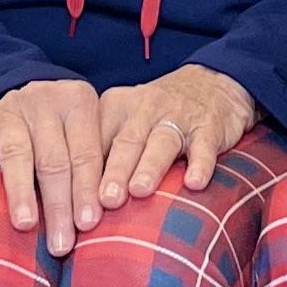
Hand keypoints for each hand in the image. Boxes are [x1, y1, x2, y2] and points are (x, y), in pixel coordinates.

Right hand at [0, 77, 106, 251]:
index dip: (86, 190)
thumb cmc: (67, 128)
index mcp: (78, 102)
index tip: (88, 224)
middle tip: (61, 243)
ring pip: (17, 155)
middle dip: (58, 205)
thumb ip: (97, 166)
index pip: (84, 154)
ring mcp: (12, 112)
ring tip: (26, 224)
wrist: (30, 96)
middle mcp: (45, 102)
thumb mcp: (88, 130)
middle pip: (53, 160)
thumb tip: (105, 219)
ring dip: (21, 192)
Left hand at [93, 63, 257, 207]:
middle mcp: (144, 110)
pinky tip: (194, 183)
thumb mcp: (125, 122)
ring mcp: (178, 117)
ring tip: (139, 190)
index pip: (96, 141)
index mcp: (116, 108)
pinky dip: (200, 164)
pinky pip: (204, 146)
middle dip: (116, 171)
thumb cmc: (156, 115)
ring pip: (162, 142)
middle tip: (107, 199)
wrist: (208, 83)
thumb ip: (104, 155)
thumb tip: (78, 203)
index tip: (79, 203)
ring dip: (150, 166)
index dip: (86, 172)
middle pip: (127, 142)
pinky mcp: (208, 128)